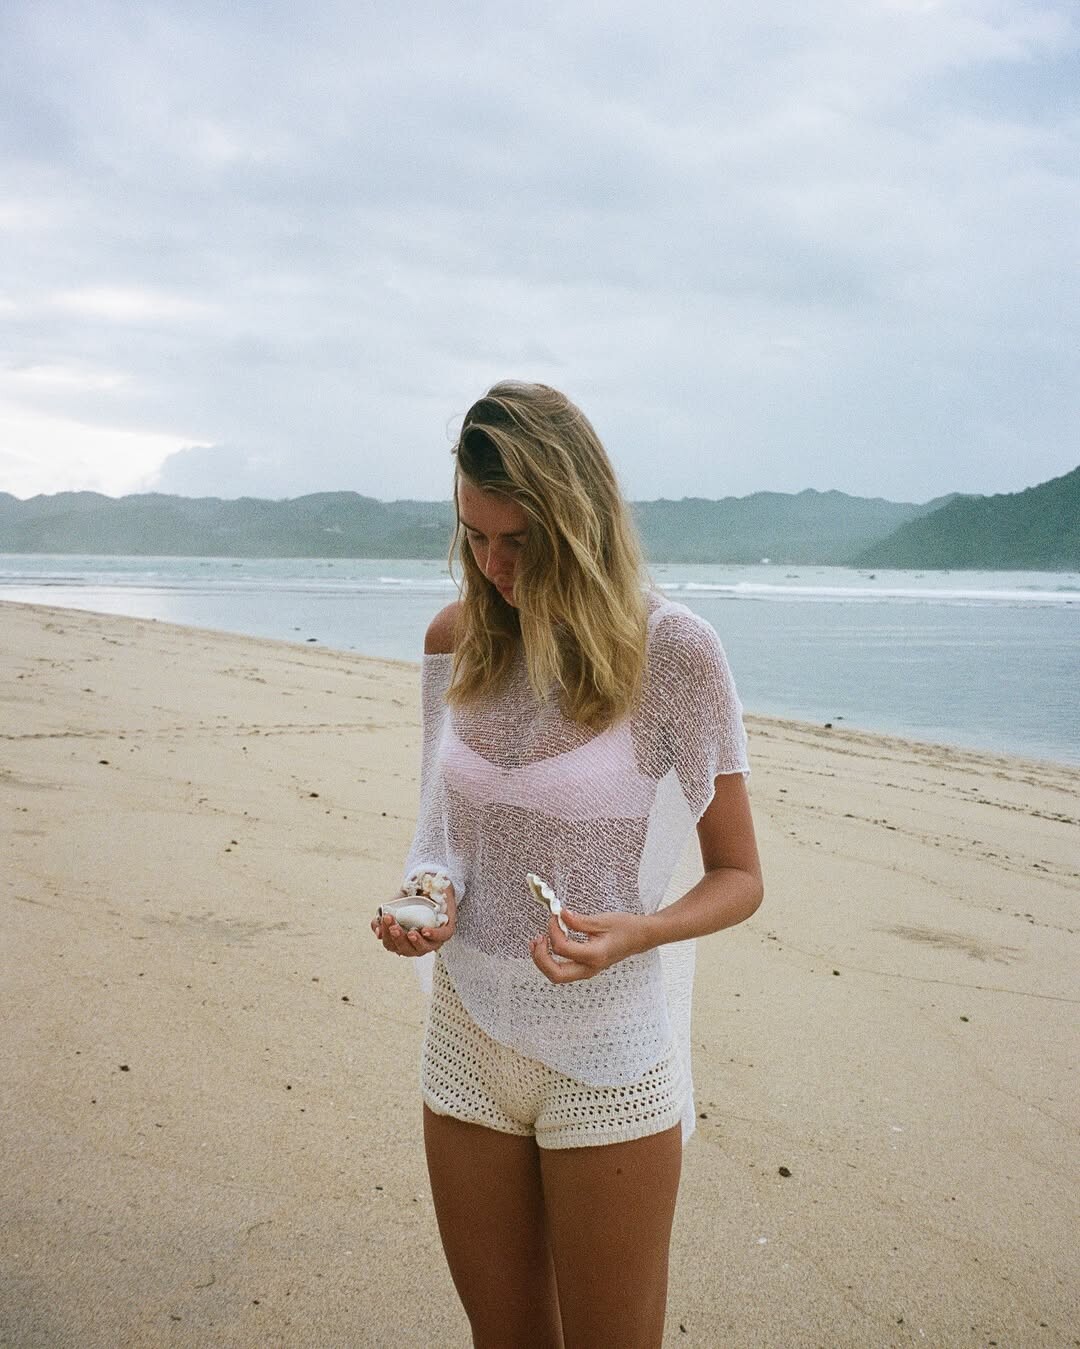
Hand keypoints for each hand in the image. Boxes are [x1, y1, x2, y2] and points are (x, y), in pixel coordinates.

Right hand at [371, 883, 456, 957]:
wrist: (427, 885)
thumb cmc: (408, 901)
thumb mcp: (391, 907)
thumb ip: (380, 919)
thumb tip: (378, 933)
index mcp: (403, 942)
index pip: (391, 945)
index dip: (387, 936)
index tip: (385, 919)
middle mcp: (417, 945)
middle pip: (406, 950)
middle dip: (399, 939)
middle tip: (394, 926)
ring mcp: (433, 940)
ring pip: (423, 948)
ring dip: (415, 942)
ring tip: (410, 933)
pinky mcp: (447, 931)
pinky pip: (442, 937)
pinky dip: (433, 935)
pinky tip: (425, 931)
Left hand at [528, 906, 650, 983]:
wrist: (641, 937)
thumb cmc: (626, 927)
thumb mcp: (602, 920)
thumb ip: (579, 921)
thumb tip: (560, 915)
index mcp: (595, 955)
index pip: (563, 949)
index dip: (553, 931)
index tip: (554, 916)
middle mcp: (590, 968)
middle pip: (556, 974)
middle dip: (541, 958)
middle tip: (537, 939)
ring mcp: (588, 970)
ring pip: (558, 976)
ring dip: (543, 961)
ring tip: (538, 942)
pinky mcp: (586, 967)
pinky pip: (564, 970)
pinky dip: (552, 960)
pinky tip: (548, 945)